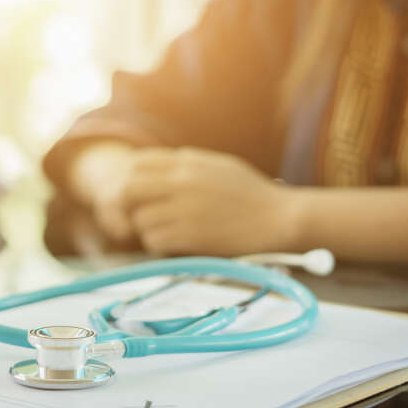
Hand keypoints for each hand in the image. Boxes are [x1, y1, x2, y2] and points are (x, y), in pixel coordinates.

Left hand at [122, 147, 300, 256]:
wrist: (281, 218)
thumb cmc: (252, 194)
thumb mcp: (218, 166)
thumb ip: (186, 164)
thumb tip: (155, 168)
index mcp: (189, 162)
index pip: (138, 162)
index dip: (130, 179)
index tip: (137, 194)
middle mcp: (182, 182)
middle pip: (128, 189)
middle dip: (126, 205)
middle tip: (137, 216)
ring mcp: (185, 209)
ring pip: (140, 219)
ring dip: (146, 229)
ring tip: (166, 231)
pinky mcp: (191, 236)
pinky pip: (154, 240)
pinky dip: (159, 245)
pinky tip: (175, 244)